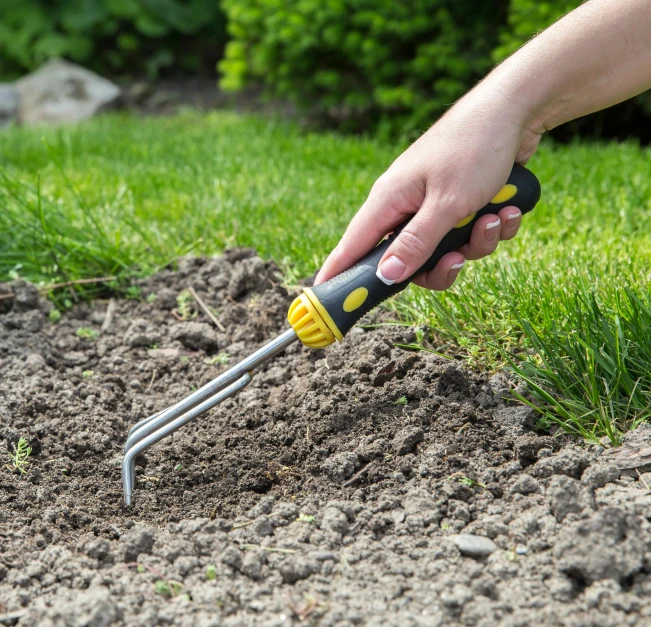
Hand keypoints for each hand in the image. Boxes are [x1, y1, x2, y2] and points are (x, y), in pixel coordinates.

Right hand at [315, 86, 541, 289]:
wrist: (517, 109)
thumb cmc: (474, 148)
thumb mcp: (446, 203)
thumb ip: (415, 243)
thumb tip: (385, 277)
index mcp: (389, 200)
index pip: (352, 247)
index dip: (339, 275)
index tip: (327, 301)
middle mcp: (406, 205)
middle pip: (408, 261)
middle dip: (440, 265)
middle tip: (458, 258)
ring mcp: (434, 204)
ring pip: (444, 251)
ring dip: (475, 243)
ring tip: (495, 218)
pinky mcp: (460, 202)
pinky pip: (469, 234)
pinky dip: (493, 227)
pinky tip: (509, 209)